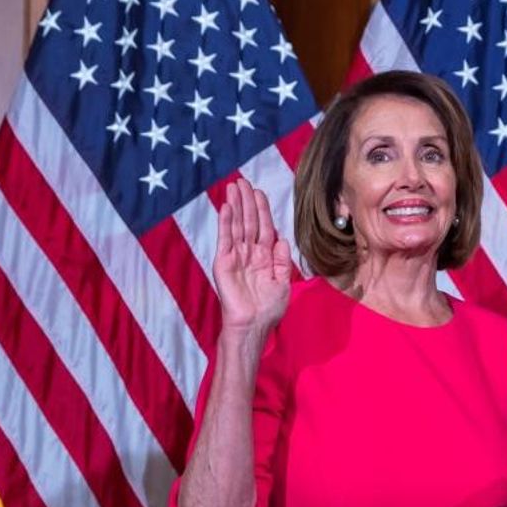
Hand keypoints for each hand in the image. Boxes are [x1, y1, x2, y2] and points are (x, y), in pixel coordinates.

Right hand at [213, 178, 292, 334]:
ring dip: (235, 205)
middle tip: (243, 180)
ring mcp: (235, 256)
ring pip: (236, 225)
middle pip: (248, 221)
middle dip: (247, 201)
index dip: (261, 210)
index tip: (259, 191)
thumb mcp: (283, 282)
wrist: (253, 325)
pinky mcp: (223, 262)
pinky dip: (226, 222)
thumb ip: (282, 260)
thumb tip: (282, 239)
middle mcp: (248, 253)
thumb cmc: (268, 308)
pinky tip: (226, 206)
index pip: (263, 227)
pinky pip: (225, 238)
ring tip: (233, 186)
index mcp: (264, 257)